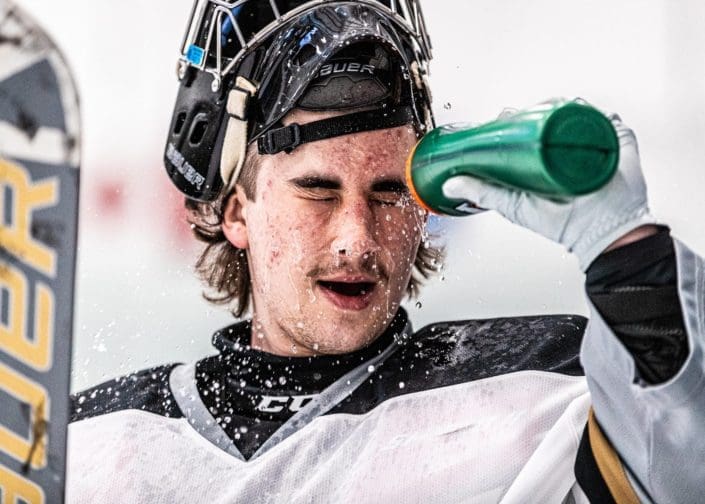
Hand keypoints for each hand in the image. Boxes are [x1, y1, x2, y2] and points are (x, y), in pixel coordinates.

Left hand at [442, 112, 656, 270]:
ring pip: (573, 113)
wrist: (602, 231)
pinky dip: (589, 109)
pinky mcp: (614, 142)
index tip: (501, 118)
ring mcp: (588, 144)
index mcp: (542, 161)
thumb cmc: (561, 223)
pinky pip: (603, 118)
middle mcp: (563, 150)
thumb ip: (481, 192)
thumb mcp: (513, 205)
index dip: (512, 122)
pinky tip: (575, 108)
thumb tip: (449, 184)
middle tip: (520, 114)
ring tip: (546, 108)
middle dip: (535, 109)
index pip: (525, 132)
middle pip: (549, 118)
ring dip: (559, 105)